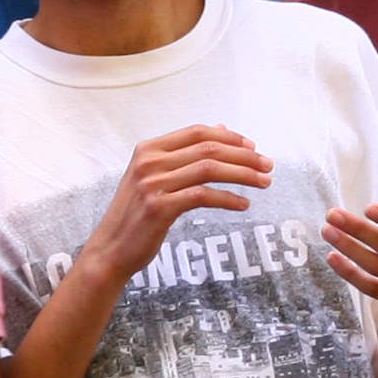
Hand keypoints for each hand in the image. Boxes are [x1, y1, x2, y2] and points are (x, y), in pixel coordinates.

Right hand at [83, 124, 274, 285]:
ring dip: (243, 175)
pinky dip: (228, 199)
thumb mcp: (155, 177)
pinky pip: (204, 196)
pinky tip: (243, 204)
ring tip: (264, 182)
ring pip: (210, 169)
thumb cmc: (136, 214)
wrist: (111, 249)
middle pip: (208, 148)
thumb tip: (221, 129)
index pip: (197, 132)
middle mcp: (148, 163)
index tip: (253, 147)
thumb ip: (184, 154)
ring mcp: (152, 185)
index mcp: (148, 150)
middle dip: (245, 156)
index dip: (230, 137)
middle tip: (267, 165)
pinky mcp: (159, 208)